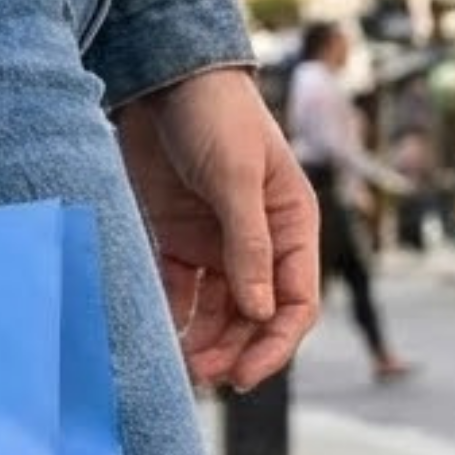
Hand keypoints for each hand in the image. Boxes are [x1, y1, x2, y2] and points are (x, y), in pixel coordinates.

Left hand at [115, 68, 318, 390]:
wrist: (161, 76)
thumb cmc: (214, 114)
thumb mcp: (237, 177)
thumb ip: (248, 244)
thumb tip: (260, 311)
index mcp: (293, 226)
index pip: (295, 302)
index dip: (274, 344)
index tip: (244, 375)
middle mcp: (260, 242)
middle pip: (256, 317)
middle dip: (235, 351)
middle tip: (205, 378)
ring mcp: (219, 244)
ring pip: (218, 313)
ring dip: (205, 342)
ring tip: (181, 368)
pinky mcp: (179, 241)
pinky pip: (181, 294)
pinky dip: (174, 318)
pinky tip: (158, 338)